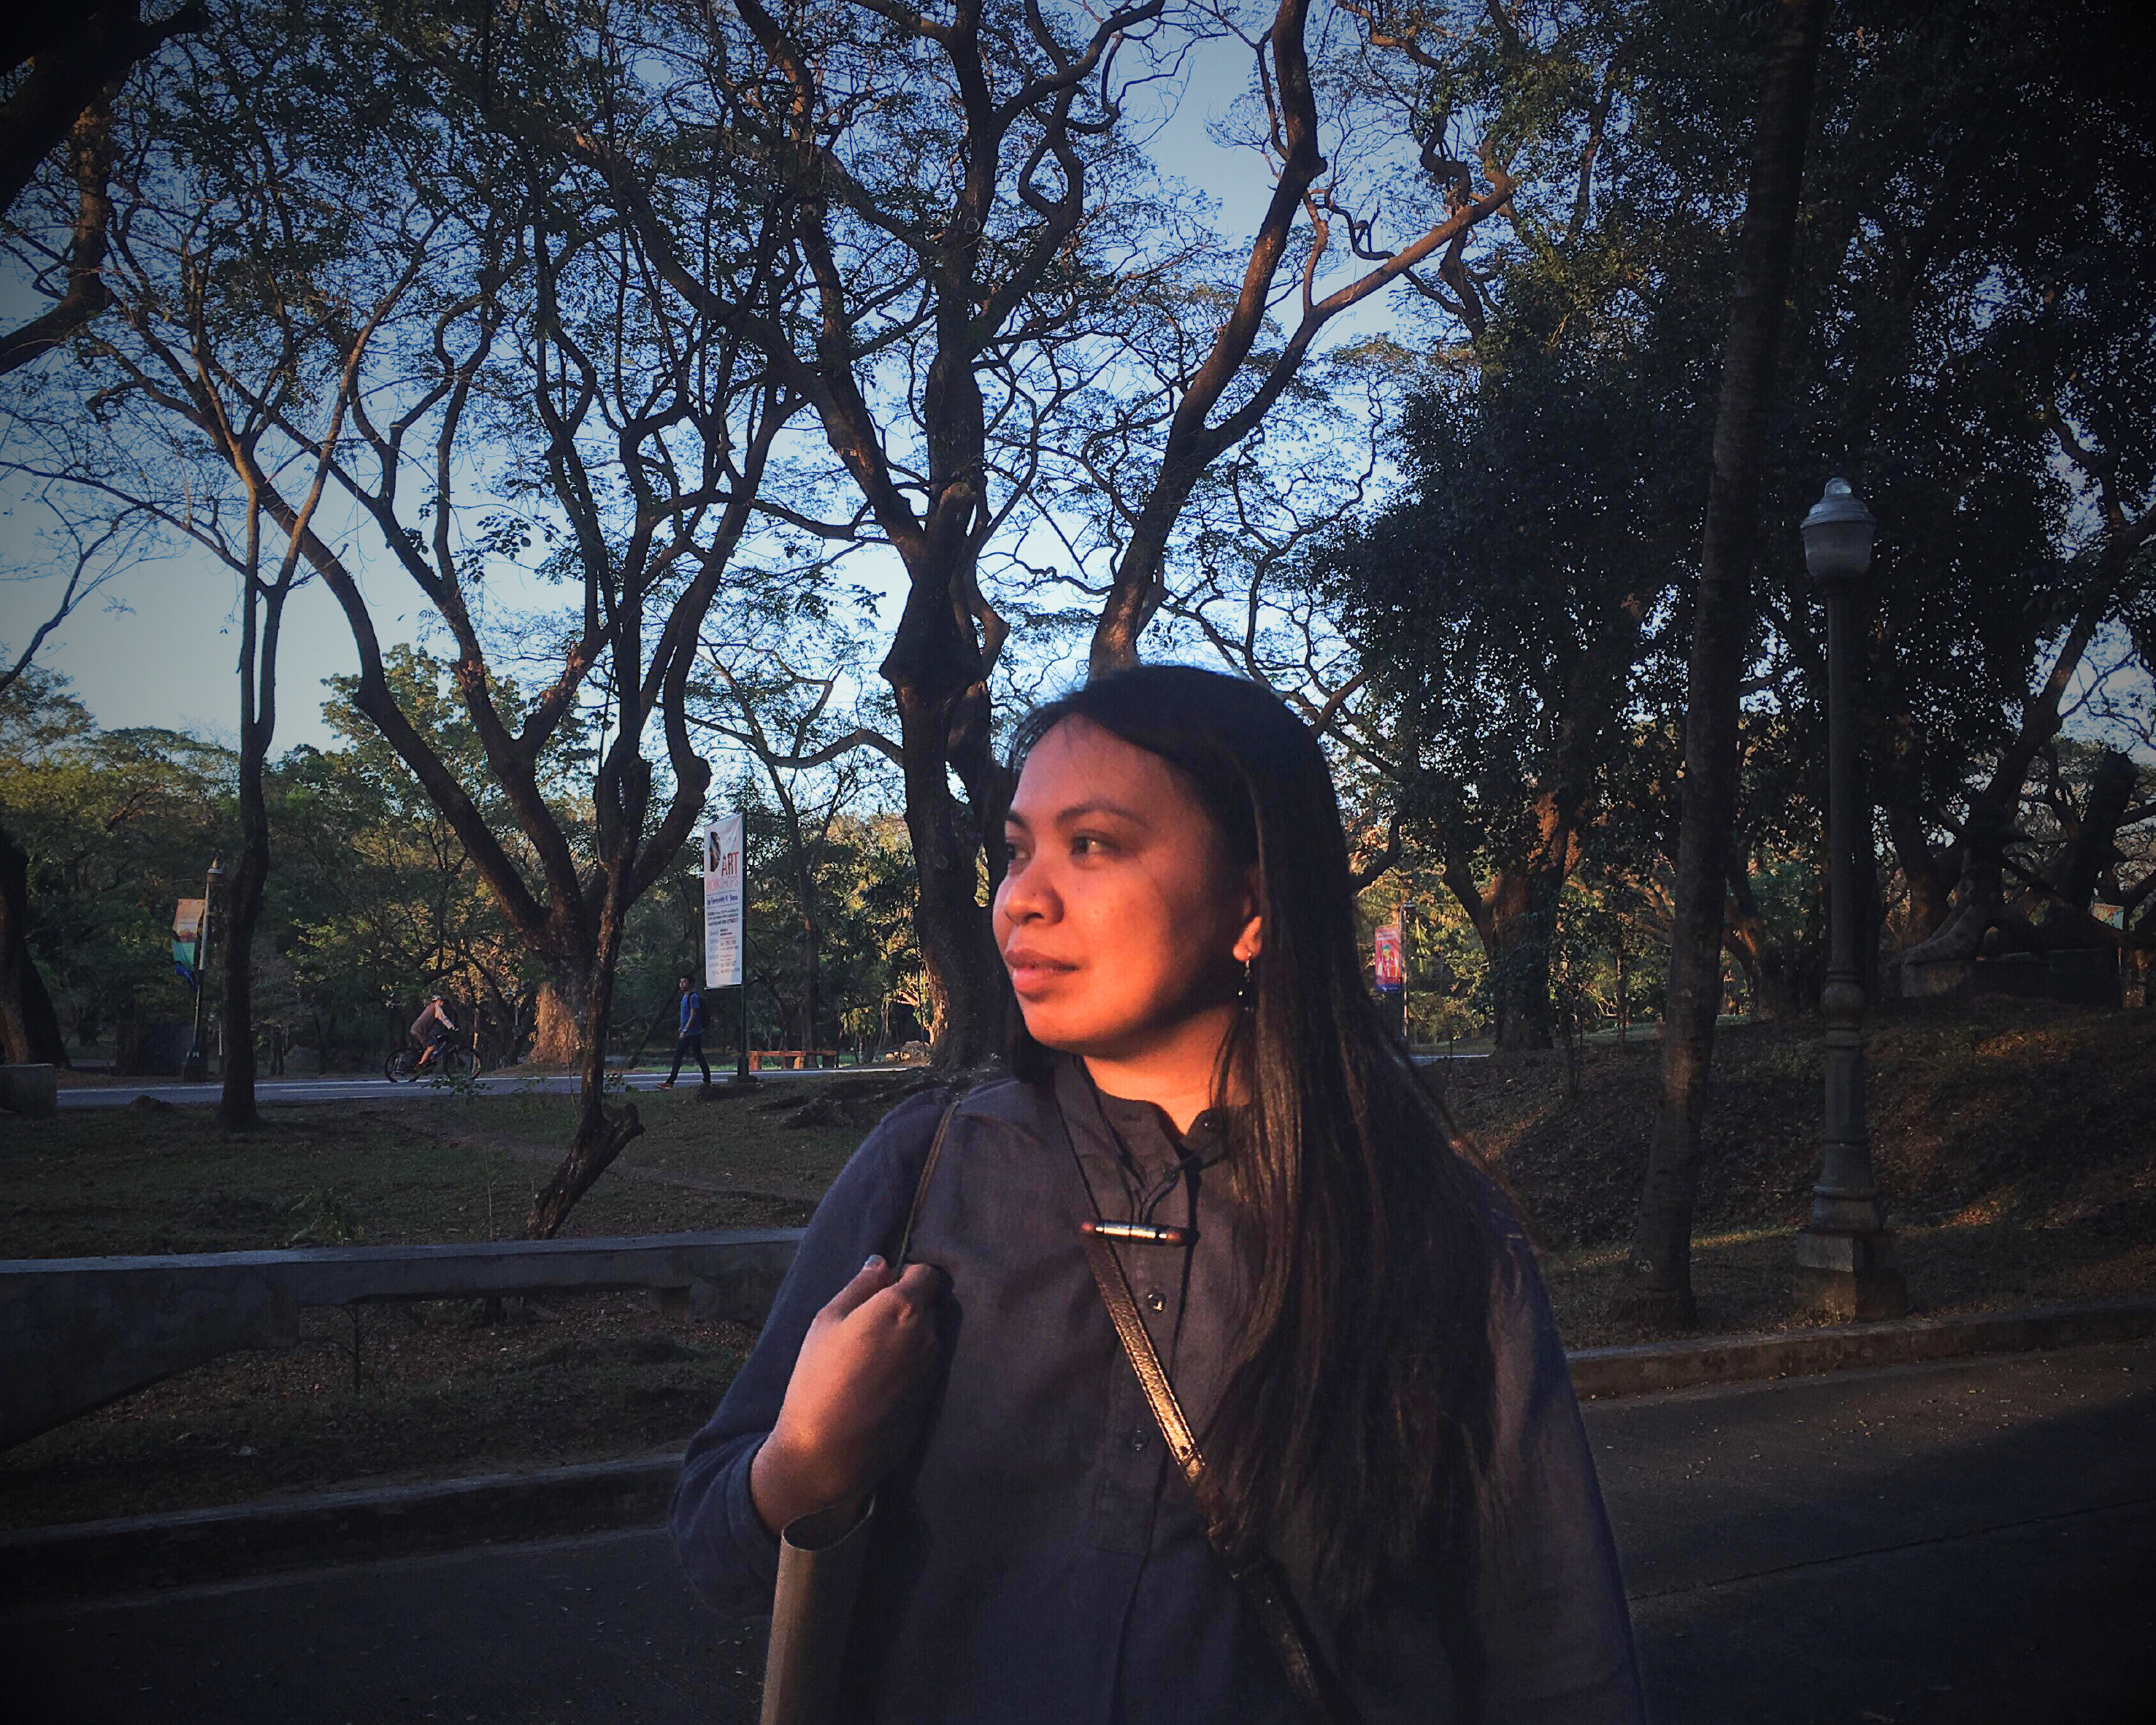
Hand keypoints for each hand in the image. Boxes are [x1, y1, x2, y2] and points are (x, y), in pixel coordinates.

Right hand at [750, 1254, 947, 1535]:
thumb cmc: (819, 1377)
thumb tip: (882, 1263)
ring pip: (928, 1338)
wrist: (828, 1449)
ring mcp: (933, 1369)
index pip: (929, 1274)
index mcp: (904, 1308)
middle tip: (869, 1326)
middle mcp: (928, 1335)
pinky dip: (909, 1367)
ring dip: (909, 1339)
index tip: (883, 1291)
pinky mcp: (930, 1398)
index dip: (907, 1278)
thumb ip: (860, 1286)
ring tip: (870, 1358)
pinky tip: (878, 1383)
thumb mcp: (827, 1321)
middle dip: (908, 1308)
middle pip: (929, 1306)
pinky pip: (924, 1368)